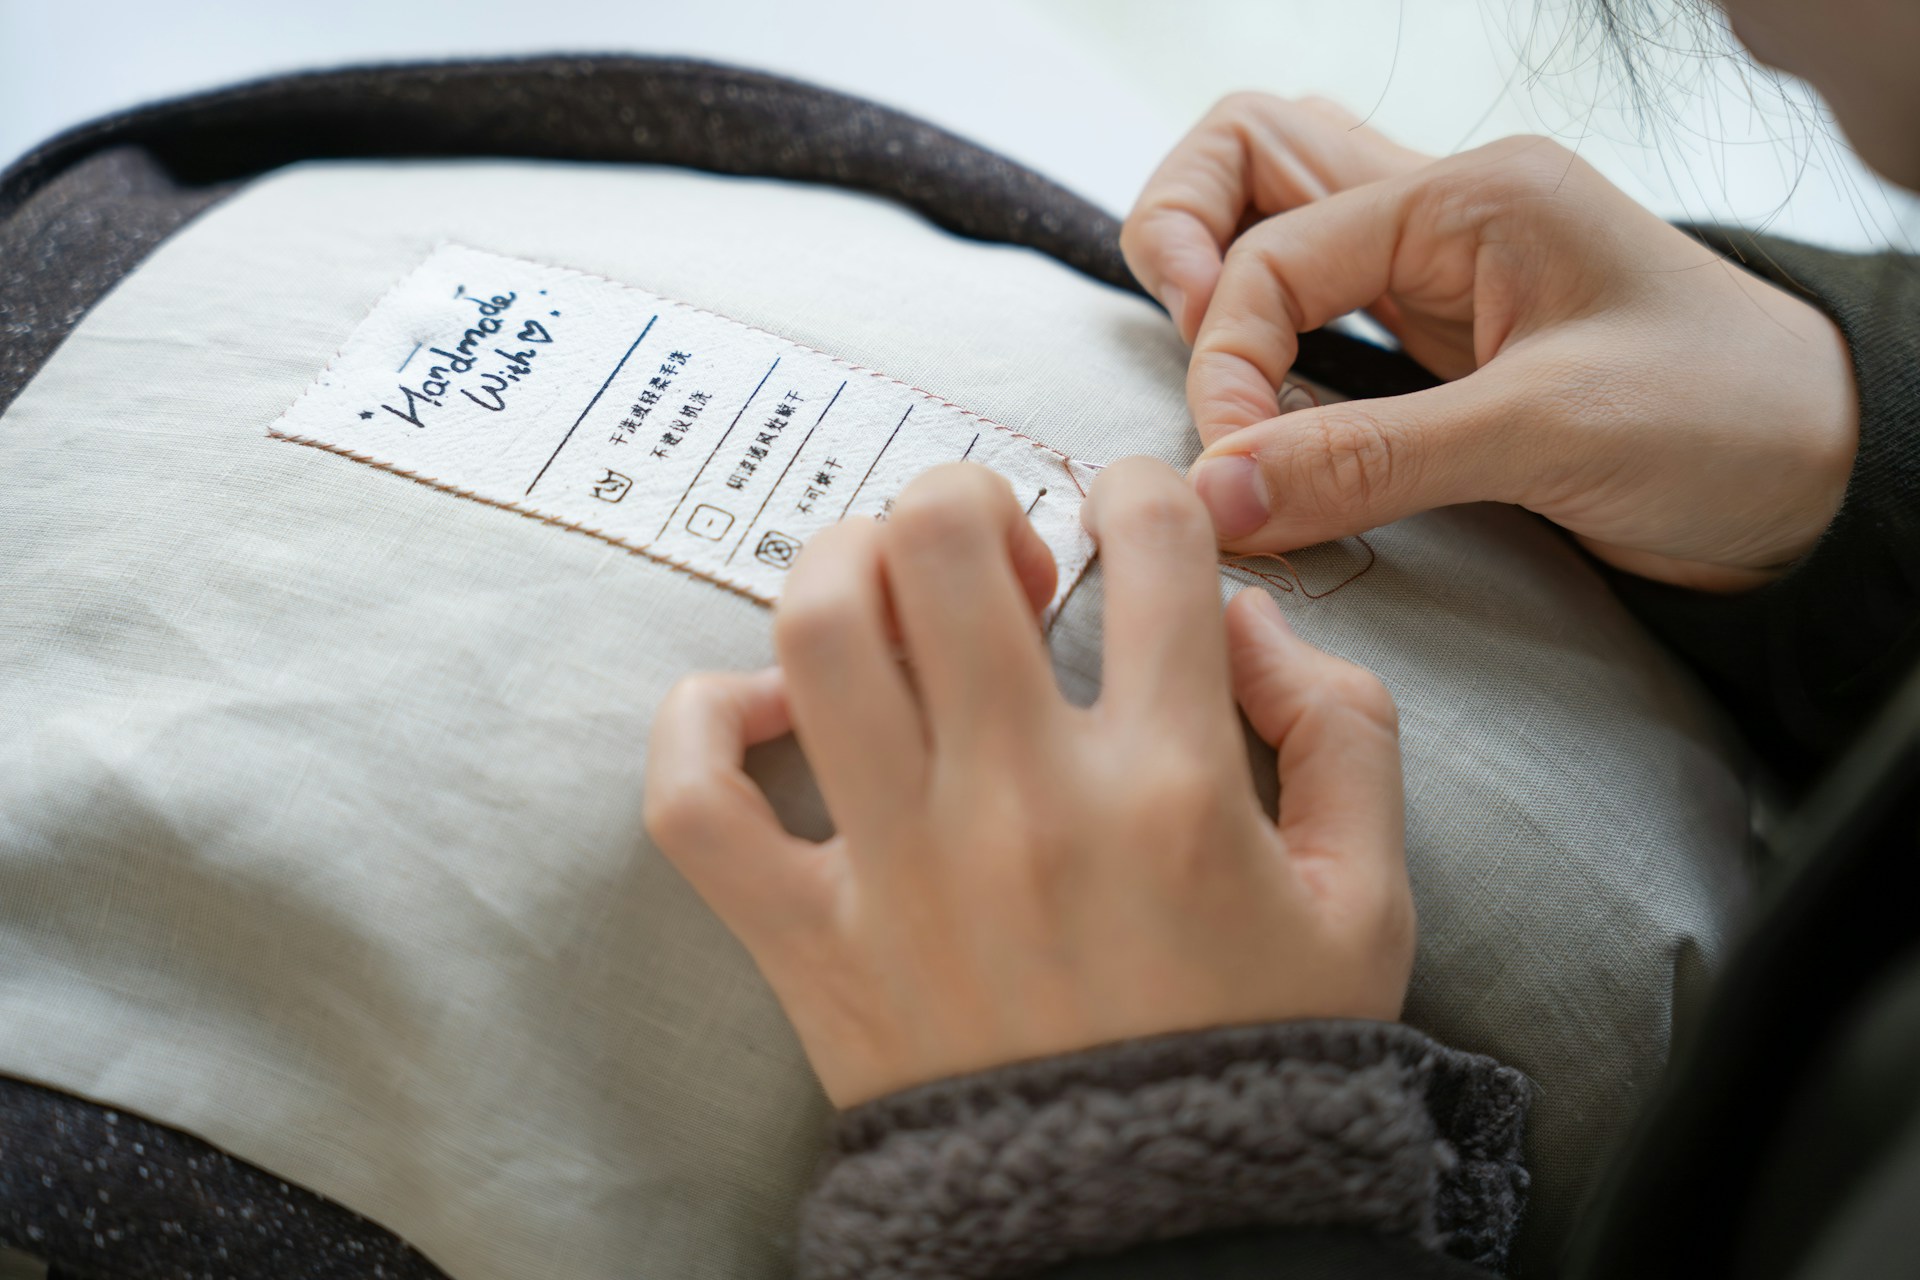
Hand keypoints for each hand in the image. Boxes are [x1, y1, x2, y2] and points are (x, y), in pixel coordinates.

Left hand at [645, 460, 1413, 1107]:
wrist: (1152, 1237)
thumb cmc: (1260, 1059)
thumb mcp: (1369, 902)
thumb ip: (1342, 728)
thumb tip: (1238, 615)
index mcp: (1176, 785)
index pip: (1149, 540)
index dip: (1141, 486)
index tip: (1130, 512)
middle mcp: (1026, 805)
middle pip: (943, 541)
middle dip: (967, 494)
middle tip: (994, 545)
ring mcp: (903, 872)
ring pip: (817, 631)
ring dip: (843, 566)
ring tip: (889, 594)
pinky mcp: (812, 946)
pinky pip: (697, 804)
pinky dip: (701, 725)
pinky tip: (764, 708)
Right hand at [1122, 94, 1859, 591]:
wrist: (1826, 478)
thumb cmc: (1730, 424)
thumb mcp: (1547, 434)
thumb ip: (1370, 458)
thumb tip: (1217, 491)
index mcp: (1473, 196)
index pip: (1273, 250)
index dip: (1228, 359)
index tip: (1238, 468)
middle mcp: (1445, 211)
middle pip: (1249, 158)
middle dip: (1180, 244)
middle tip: (1196, 371)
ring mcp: (1440, 270)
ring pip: (1272, 218)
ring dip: (1215, 286)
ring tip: (1217, 389)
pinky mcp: (1441, 339)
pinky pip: (1314, 305)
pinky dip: (1262, 344)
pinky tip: (1261, 410)